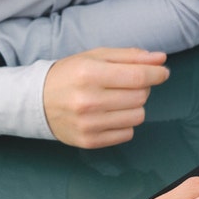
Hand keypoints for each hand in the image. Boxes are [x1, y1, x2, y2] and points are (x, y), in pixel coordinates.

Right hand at [44, 47, 170, 148]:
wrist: (37, 101)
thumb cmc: (71, 74)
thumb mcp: (97, 56)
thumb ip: (130, 56)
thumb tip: (161, 59)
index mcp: (89, 73)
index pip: (138, 77)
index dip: (157, 73)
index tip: (162, 72)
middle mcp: (88, 100)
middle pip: (140, 96)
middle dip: (142, 88)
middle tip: (127, 84)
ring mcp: (88, 124)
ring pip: (137, 116)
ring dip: (134, 106)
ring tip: (117, 99)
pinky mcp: (88, 141)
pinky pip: (127, 134)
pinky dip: (125, 123)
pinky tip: (110, 114)